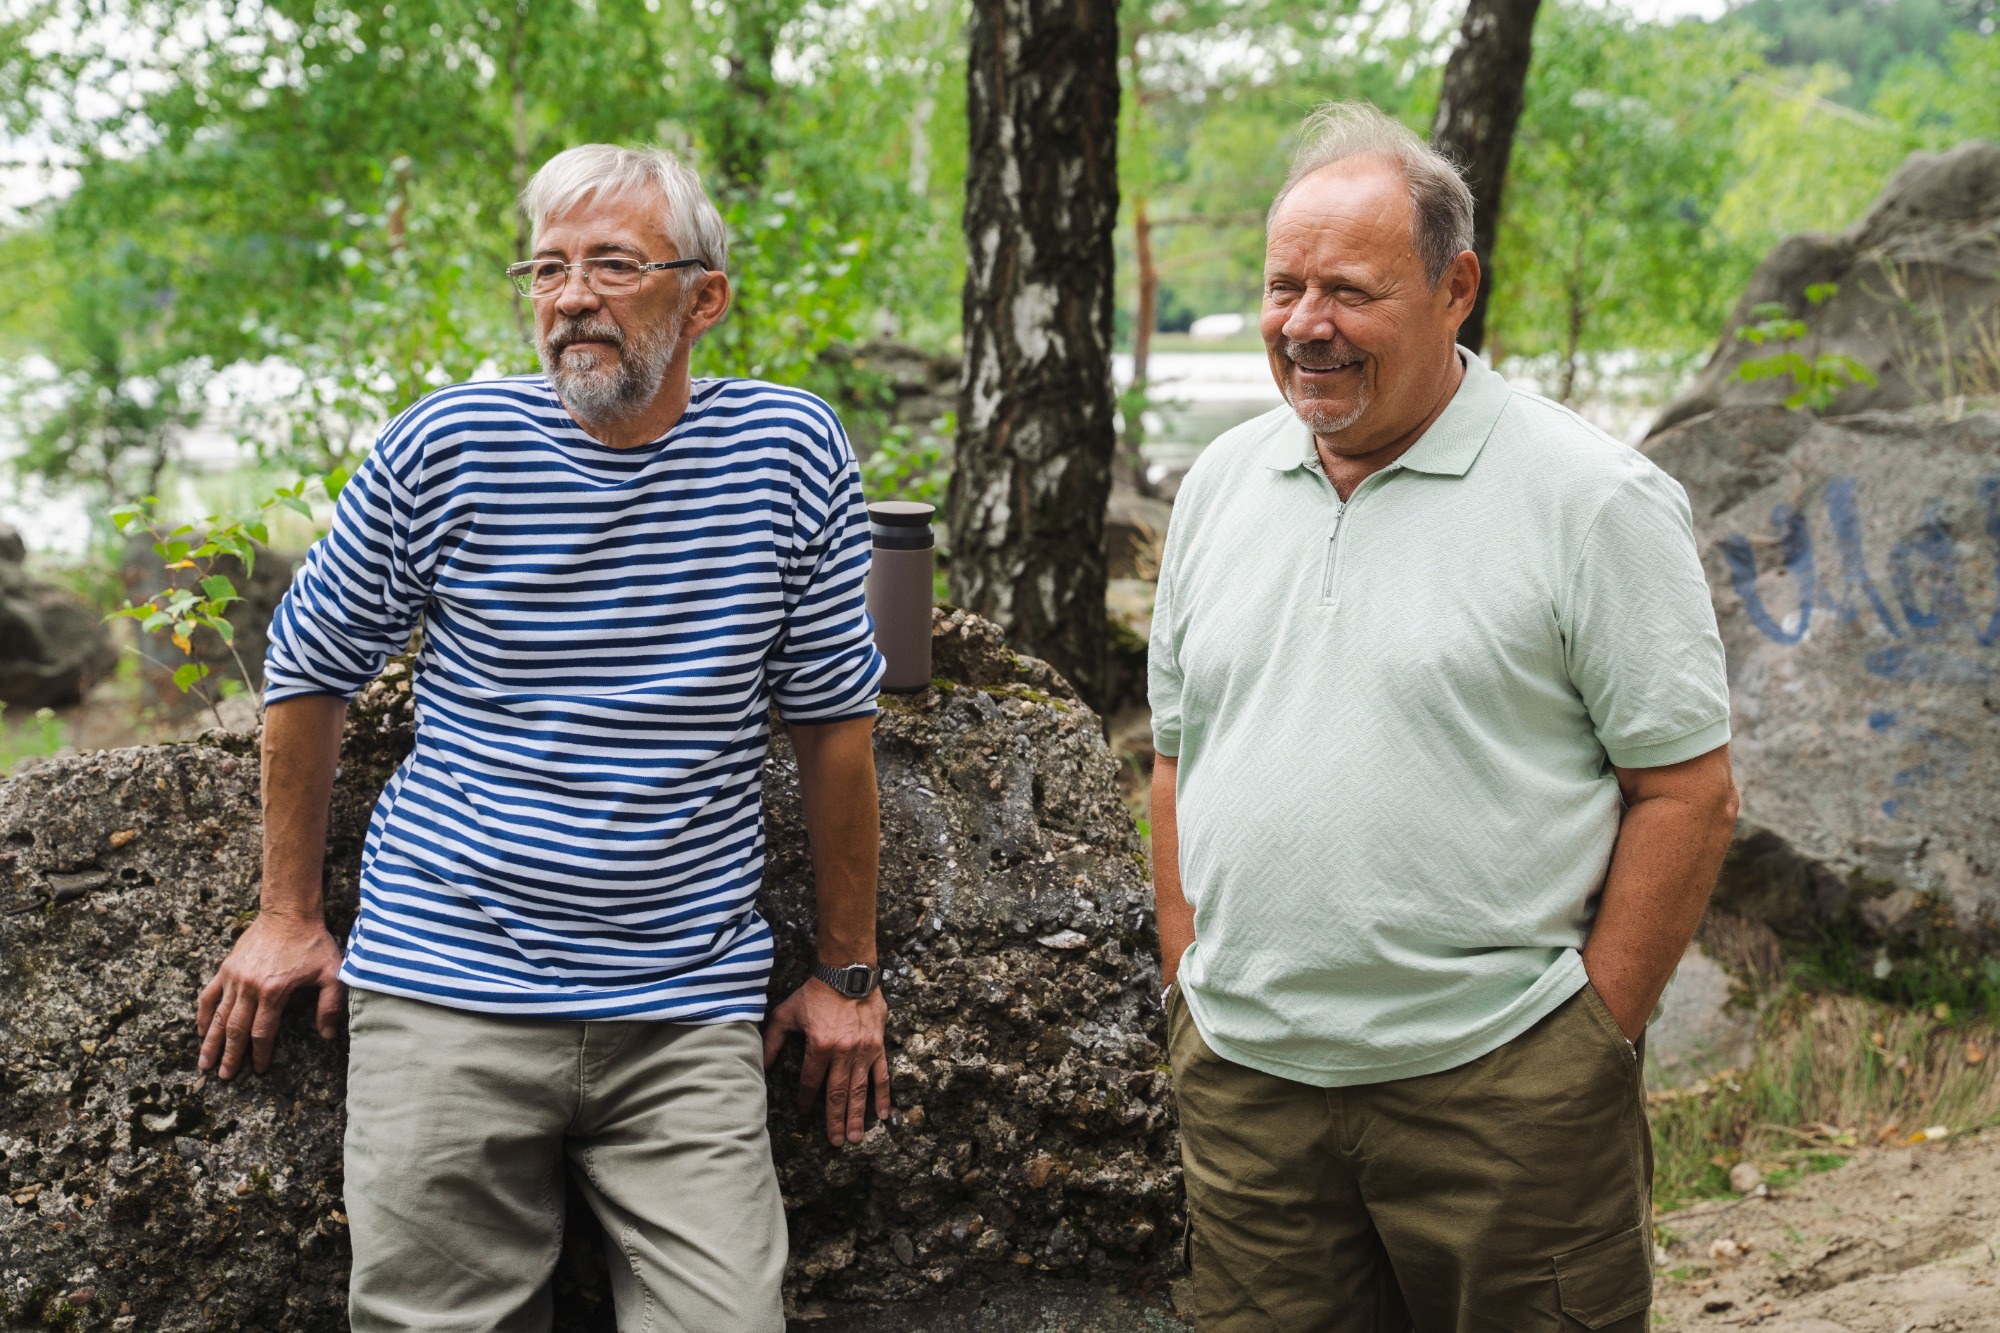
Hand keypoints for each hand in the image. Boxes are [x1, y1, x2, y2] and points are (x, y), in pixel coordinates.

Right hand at [195, 910, 344, 1079]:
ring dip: (211, 1042)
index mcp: (273, 991)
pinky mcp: (226, 968)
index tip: (259, 1069)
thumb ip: (330, 1005)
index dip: (260, 1053)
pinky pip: (209, 996)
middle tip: (224, 1077)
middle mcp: (249, 987)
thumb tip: (328, 1035)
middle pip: (236, 1030)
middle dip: (230, 1056)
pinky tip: (201, 1030)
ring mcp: (234, 978)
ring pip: (219, 1016)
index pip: (262, 1032)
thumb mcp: (331, 973)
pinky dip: (204, 1015)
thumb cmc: (313, 943)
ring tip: (204, 1063)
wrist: (289, 913)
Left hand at [762, 979, 890, 1145]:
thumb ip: (772, 1041)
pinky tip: (881, 1115)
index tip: (803, 1114)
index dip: (805, 1100)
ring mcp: (863, 1051)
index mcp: (819, 1046)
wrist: (848, 972)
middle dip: (834, 1121)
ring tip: (854, 1138)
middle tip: (835, 1143)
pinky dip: (882, 1096)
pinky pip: (881, 1076)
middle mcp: (843, 1053)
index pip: (810, 1082)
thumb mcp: (787, 1014)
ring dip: (856, 1116)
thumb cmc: (815, 993)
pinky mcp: (878, 1046)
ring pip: (859, 1091)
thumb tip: (761, 1066)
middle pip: (837, 1094)